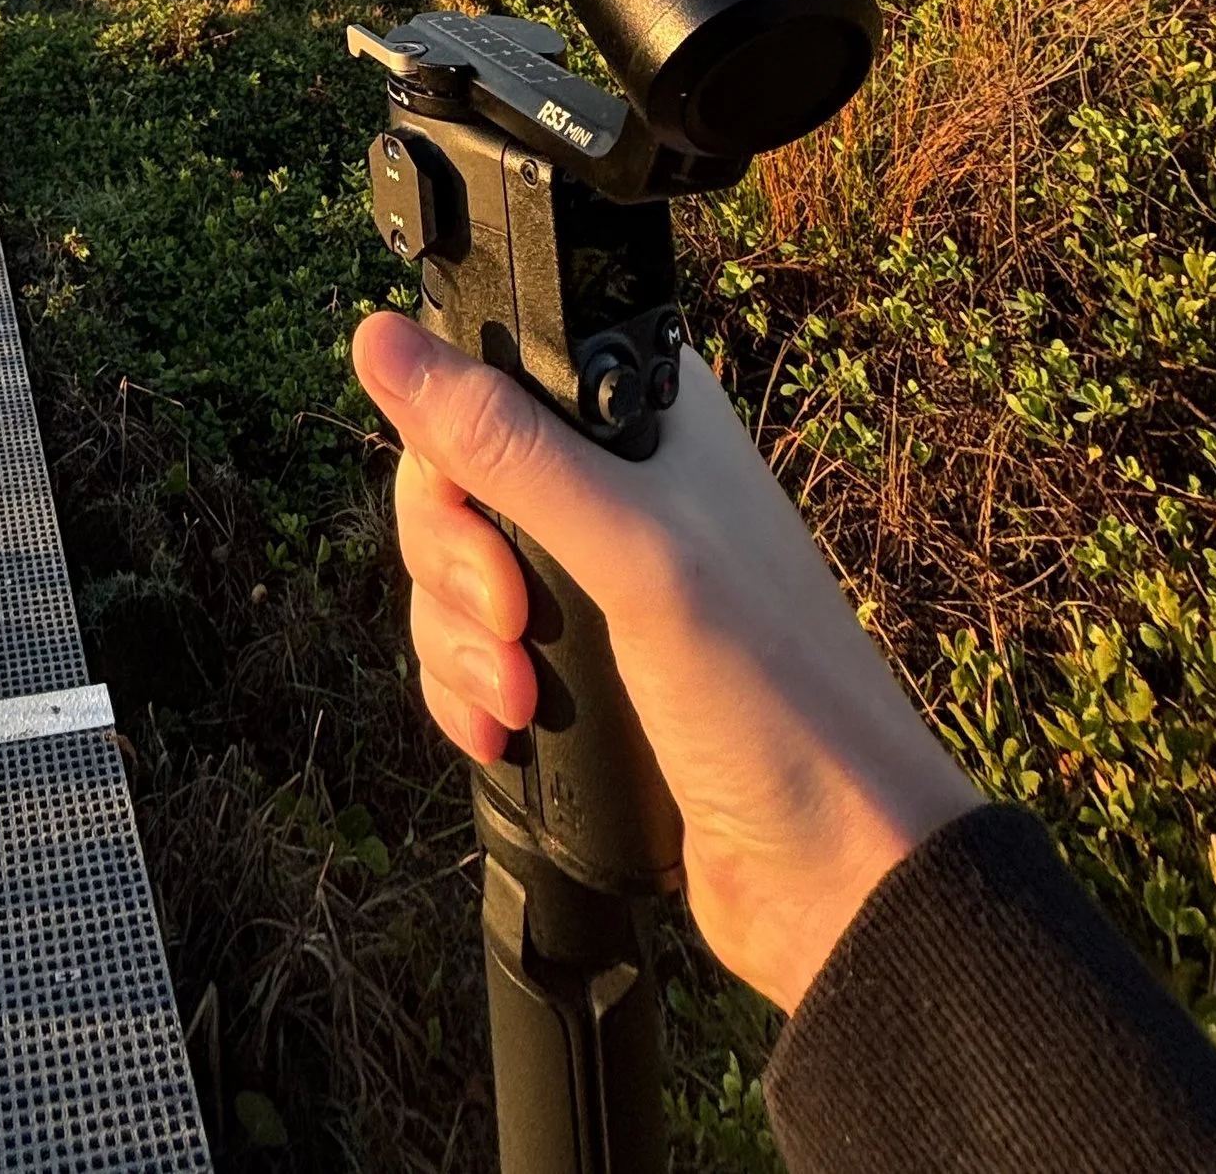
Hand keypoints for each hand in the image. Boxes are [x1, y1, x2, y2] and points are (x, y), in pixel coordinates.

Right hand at [350, 312, 976, 1011]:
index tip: (472, 512)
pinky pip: (472, 650)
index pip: (492, 377)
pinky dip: (469, 690)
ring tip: (520, 699)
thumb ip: (507, 446)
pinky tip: (505, 730)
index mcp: (649, 418)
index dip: (453, 442)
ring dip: (462, 643)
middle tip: (510, 623)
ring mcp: (598, 580)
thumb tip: (380, 336)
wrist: (836, 878)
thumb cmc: (772, 695)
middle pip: (455, 481)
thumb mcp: (632, 553)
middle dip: (455, 564)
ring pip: (455, 572)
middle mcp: (620, 484)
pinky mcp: (580, 665)